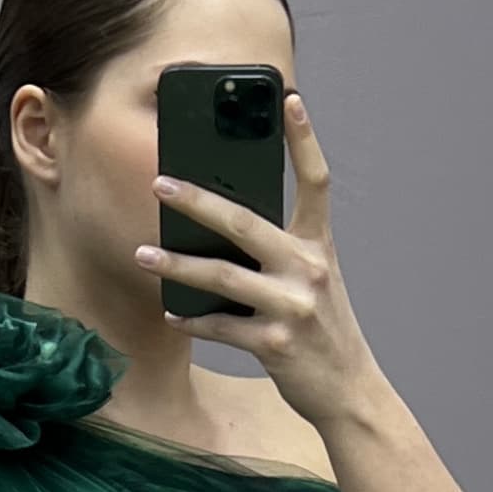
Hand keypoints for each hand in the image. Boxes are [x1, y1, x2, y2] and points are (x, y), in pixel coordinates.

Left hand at [136, 91, 378, 436]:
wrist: (349, 391)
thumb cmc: (322, 331)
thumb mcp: (313, 282)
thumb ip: (279, 253)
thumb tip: (220, 227)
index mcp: (319, 246)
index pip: (316, 181)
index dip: (304, 139)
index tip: (287, 100)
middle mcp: (309, 269)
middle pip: (245, 222)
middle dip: (198, 201)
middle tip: (160, 183)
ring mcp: (292, 307)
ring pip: (223, 276)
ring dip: (177, 265)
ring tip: (143, 255)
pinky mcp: (276, 344)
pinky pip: (221, 326)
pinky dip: (193, 320)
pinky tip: (172, 312)